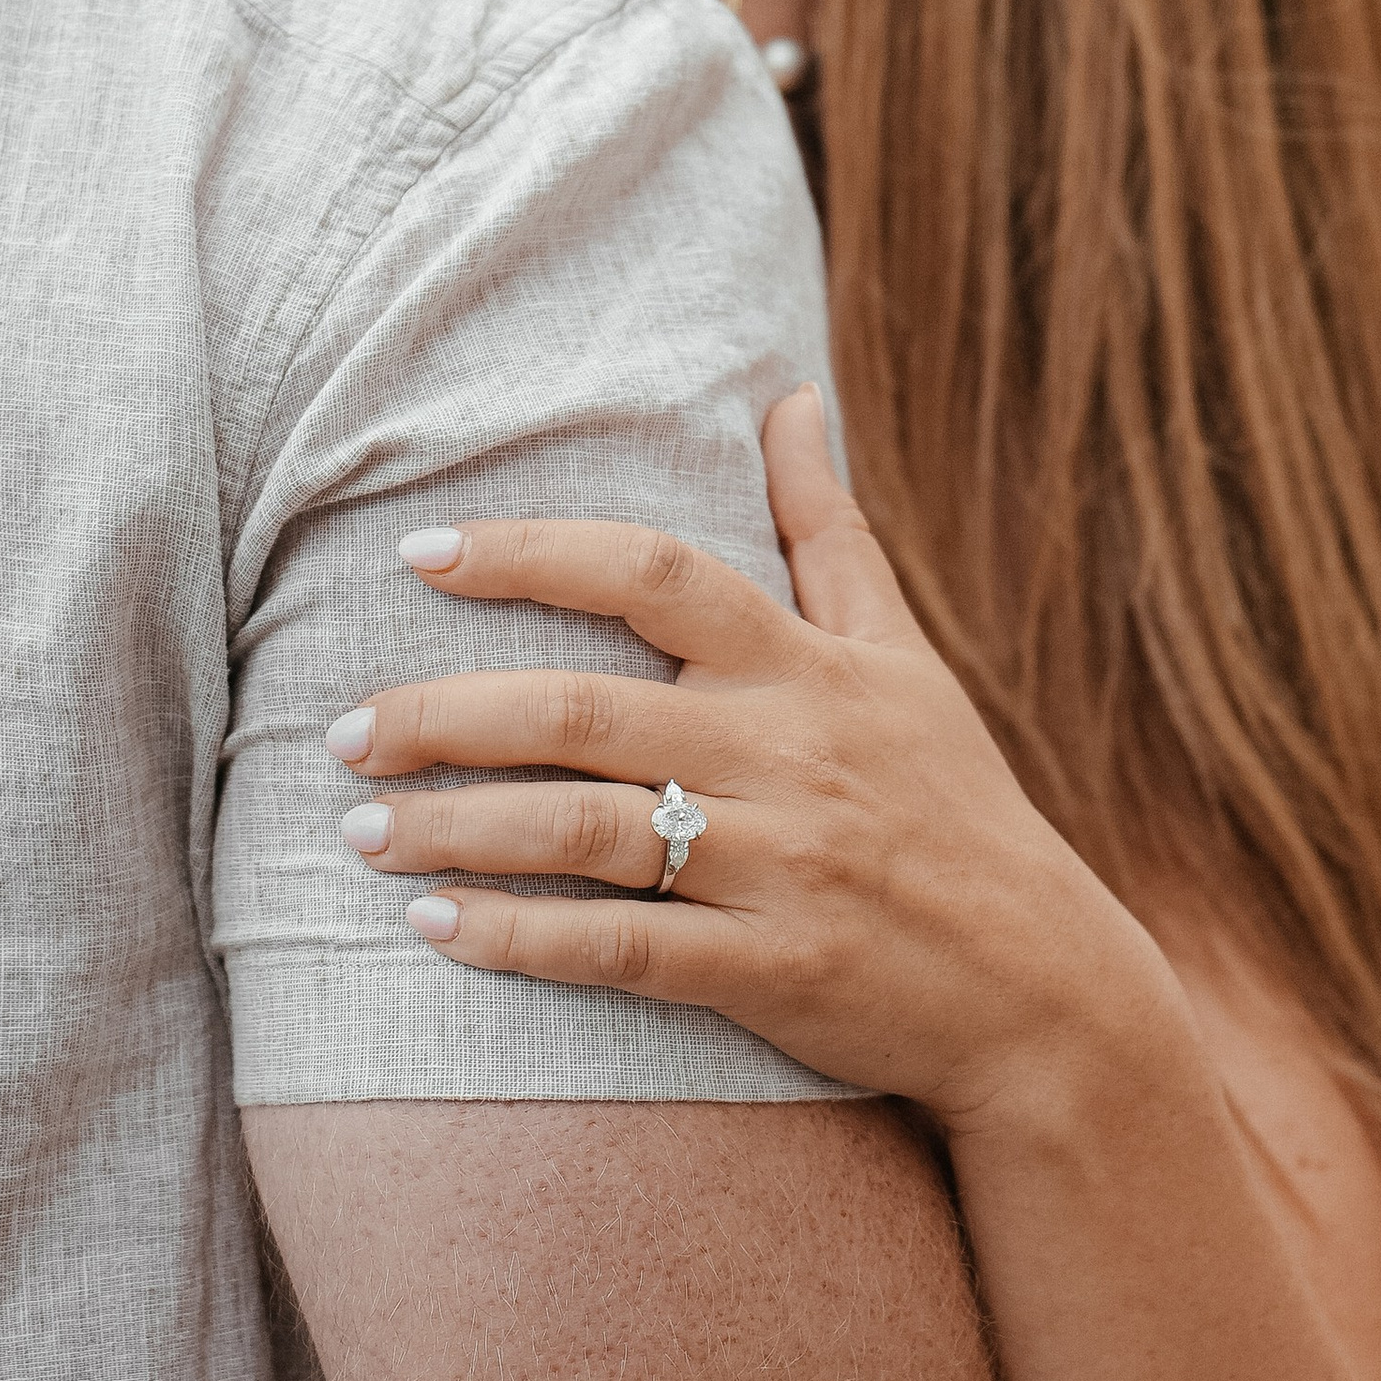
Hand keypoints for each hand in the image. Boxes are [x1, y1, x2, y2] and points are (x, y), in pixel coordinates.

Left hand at [328, 388, 1167, 1127]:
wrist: (1041, 988)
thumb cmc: (952, 804)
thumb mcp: (901, 653)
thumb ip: (827, 529)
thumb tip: (792, 392)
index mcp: (805, 666)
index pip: (655, 571)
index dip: (532, 553)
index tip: (422, 552)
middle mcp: (784, 753)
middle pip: (585, 711)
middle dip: (444, 716)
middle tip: (339, 730)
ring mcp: (777, 866)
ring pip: (586, 834)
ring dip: (456, 832)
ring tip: (358, 835)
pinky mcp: (771, 972)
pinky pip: (622, 954)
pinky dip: (520, 942)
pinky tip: (435, 934)